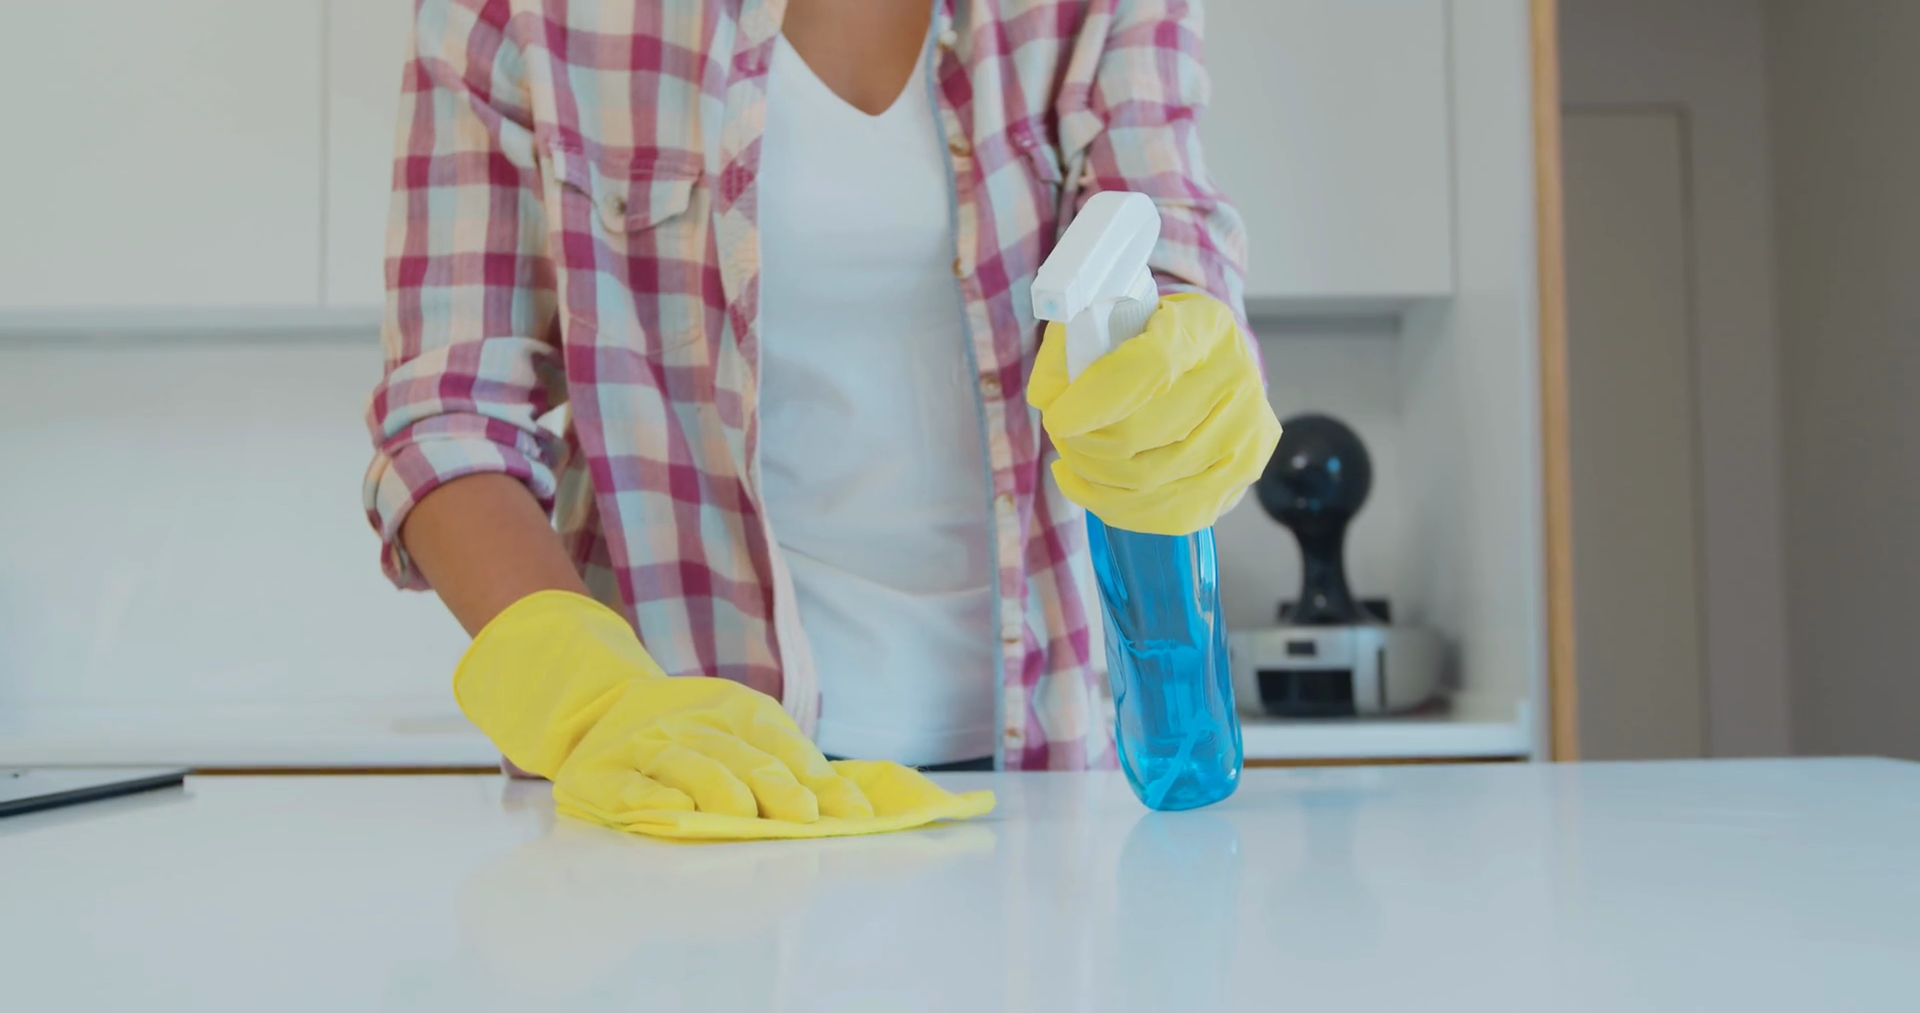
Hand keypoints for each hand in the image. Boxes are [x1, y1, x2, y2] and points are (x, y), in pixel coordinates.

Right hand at [453, 591, 872, 824]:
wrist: (598, 705)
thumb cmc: (692, 734)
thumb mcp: (742, 731)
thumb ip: (792, 765)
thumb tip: (858, 807)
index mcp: (739, 713)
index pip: (787, 748)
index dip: (822, 783)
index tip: (854, 817)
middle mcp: (695, 725)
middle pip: (742, 757)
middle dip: (778, 788)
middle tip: (806, 819)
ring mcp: (646, 749)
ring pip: (689, 766)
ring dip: (719, 790)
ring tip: (745, 816)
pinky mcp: (601, 776)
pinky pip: (628, 787)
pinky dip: (651, 799)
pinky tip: (673, 812)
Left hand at [1027, 292, 1280, 535]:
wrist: (1216, 362)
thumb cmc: (1157, 337)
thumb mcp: (1119, 315)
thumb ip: (1076, 341)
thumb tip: (1048, 396)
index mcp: (1204, 327)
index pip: (1150, 367)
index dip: (1094, 399)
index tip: (1056, 416)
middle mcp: (1236, 380)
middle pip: (1136, 435)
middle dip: (1080, 440)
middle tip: (1060, 430)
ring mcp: (1245, 436)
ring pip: (1143, 481)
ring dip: (1090, 473)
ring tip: (1072, 453)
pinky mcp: (1238, 480)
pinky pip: (1163, 513)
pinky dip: (1112, 505)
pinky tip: (1087, 483)